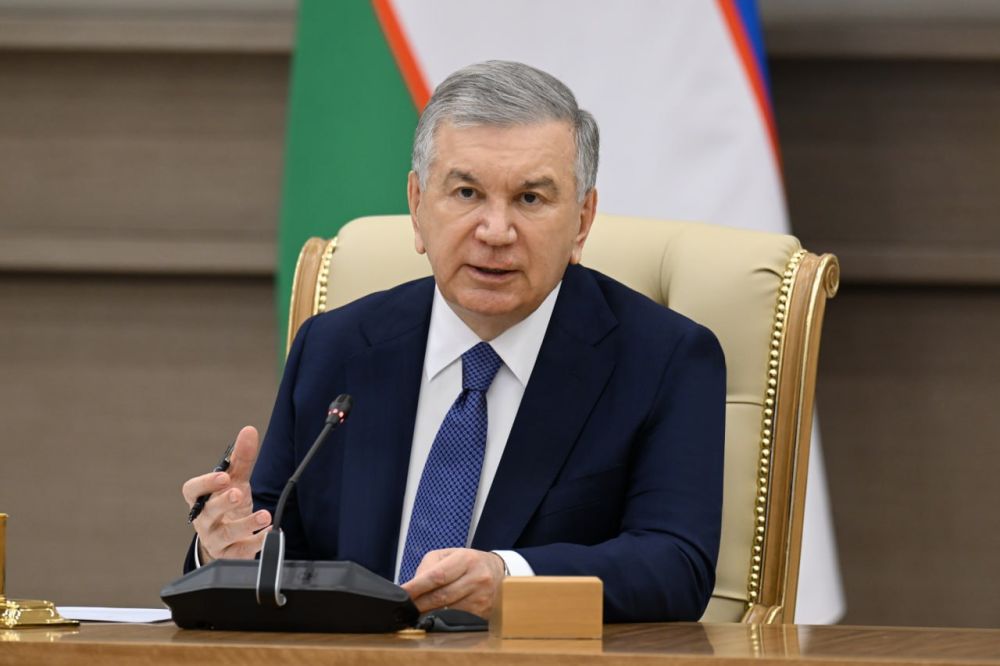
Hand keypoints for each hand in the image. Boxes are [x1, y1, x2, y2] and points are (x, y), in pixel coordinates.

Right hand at [181, 425, 271, 563]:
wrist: (227, 538)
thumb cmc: (227, 504)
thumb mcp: (235, 480)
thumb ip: (241, 458)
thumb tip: (249, 430)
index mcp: (200, 500)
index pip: (193, 490)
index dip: (206, 483)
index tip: (223, 476)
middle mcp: (203, 521)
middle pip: (207, 513)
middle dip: (222, 503)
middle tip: (238, 493)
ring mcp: (215, 539)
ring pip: (225, 534)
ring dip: (245, 524)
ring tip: (264, 515)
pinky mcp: (230, 554)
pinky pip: (240, 552)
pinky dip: (256, 542)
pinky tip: (269, 532)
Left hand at [400, 548, 505, 618]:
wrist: (499, 572)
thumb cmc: (470, 562)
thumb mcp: (450, 554)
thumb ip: (429, 567)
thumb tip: (413, 586)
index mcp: (466, 559)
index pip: (437, 576)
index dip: (417, 587)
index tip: (402, 593)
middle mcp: (476, 578)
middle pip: (441, 596)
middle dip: (419, 604)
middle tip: (405, 607)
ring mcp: (481, 598)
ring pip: (448, 610)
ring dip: (429, 613)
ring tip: (418, 611)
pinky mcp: (483, 613)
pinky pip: (457, 619)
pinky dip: (443, 619)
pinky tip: (437, 617)